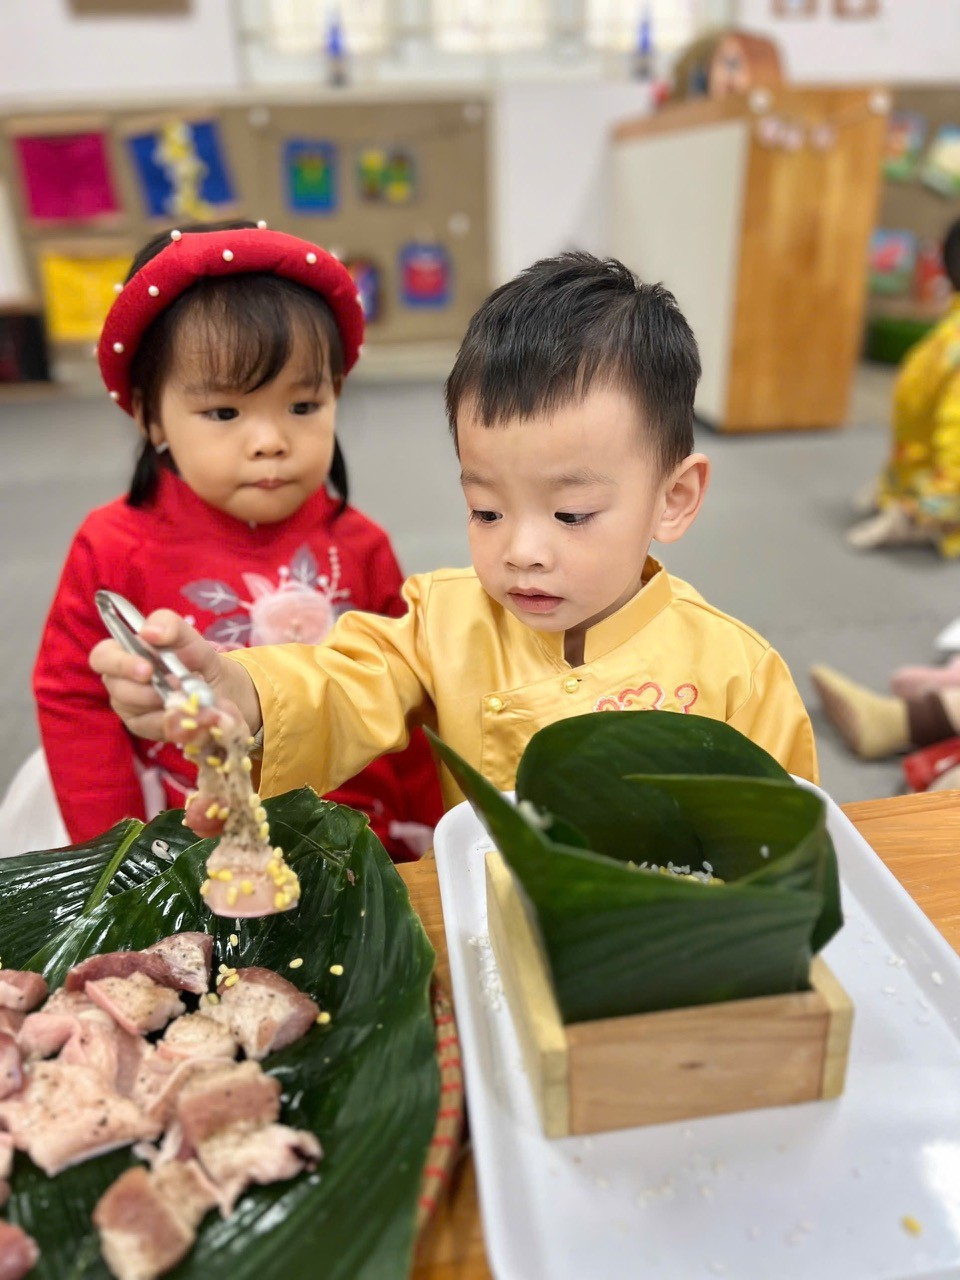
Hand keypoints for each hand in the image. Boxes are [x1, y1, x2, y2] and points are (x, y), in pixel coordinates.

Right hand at [89, 609, 262, 741]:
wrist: (220, 688)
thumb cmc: (196, 659)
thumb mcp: (190, 638)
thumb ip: (170, 626)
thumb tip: (149, 631)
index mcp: (125, 653)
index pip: (102, 657)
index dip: (120, 663)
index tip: (148, 669)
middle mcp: (120, 680)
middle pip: (114, 687)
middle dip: (142, 689)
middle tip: (172, 687)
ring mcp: (129, 706)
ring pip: (132, 709)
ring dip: (162, 704)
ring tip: (188, 696)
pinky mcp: (142, 727)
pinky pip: (151, 727)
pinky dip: (172, 720)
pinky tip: (189, 713)